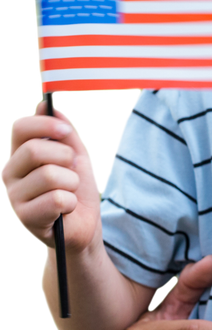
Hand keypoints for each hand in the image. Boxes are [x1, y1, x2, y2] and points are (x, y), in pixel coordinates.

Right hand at [2, 103, 101, 251]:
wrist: (84, 224)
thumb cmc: (77, 188)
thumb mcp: (76, 155)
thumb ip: (63, 132)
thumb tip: (47, 105)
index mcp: (19, 154)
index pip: (20, 128)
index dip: (45, 125)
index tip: (66, 132)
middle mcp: (9, 172)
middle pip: (35, 150)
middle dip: (65, 158)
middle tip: (72, 170)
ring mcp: (13, 196)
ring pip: (49, 176)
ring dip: (71, 183)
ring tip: (69, 192)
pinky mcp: (24, 217)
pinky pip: (56, 199)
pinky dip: (70, 202)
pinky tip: (65, 209)